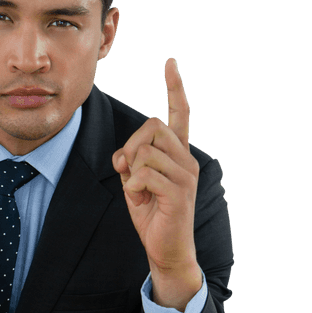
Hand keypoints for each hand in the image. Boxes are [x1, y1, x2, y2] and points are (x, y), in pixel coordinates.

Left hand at [112, 58, 199, 272]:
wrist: (167, 250)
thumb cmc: (152, 215)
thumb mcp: (135, 183)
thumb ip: (131, 162)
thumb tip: (124, 155)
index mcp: (178, 154)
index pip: (180, 113)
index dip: (174, 88)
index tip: (170, 62)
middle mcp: (187, 159)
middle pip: (154, 127)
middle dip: (131, 146)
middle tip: (125, 170)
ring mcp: (186, 175)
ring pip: (148, 151)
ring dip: (132, 169)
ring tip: (136, 190)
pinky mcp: (179, 193)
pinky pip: (146, 174)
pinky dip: (133, 185)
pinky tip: (137, 198)